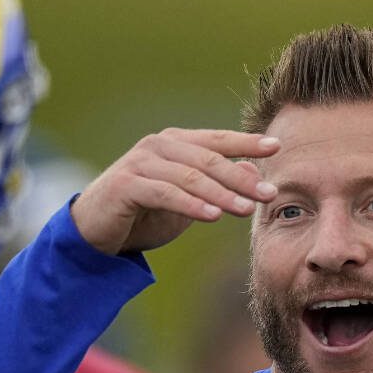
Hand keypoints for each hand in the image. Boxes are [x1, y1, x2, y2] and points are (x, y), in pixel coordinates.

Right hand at [71, 128, 280, 255]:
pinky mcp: (127, 184)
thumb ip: (215, 184)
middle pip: (209, 159)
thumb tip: (253, 172)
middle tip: (270, 193)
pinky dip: (191, 205)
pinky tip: (213, 216)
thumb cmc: (143, 214)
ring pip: (190, 177)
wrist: (95, 232)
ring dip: (222, 193)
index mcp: (175, 143)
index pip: (217, 140)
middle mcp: (158, 146)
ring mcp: (140, 162)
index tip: (277, 146)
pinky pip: (166, 194)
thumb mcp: (186, 201)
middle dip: (241, 177)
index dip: (247, 142)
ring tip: (247, 209)